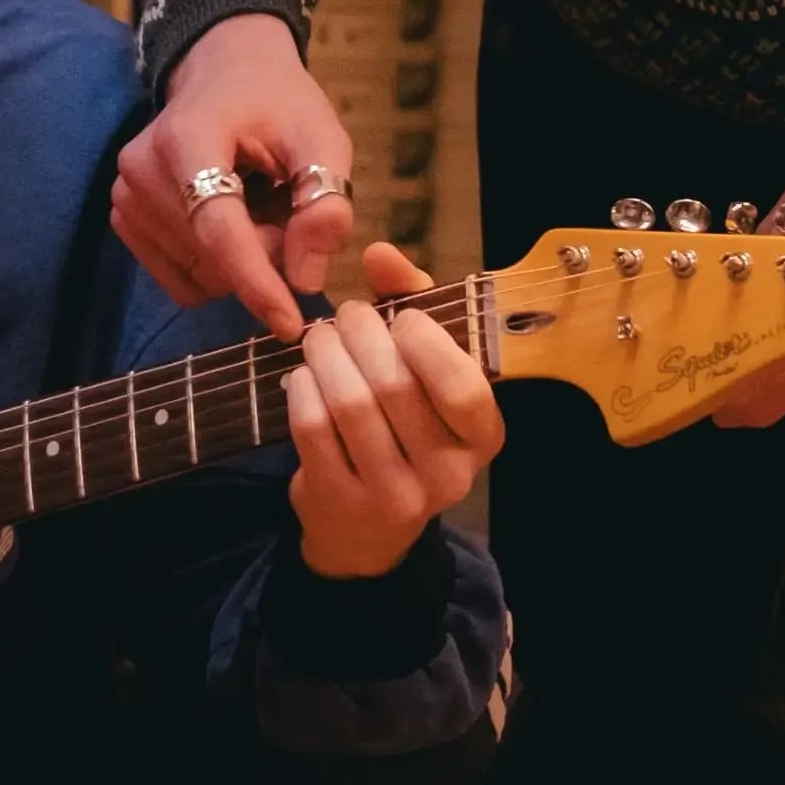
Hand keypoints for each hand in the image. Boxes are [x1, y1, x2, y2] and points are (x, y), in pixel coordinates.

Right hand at [117, 15, 360, 331]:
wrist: (224, 74)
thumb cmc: (278, 104)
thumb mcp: (321, 137)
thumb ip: (324, 201)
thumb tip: (305, 279)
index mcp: (186, 138)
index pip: (218, 228)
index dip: (256, 281)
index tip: (290, 323)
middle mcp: (141, 170)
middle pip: (212, 258)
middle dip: (264, 257)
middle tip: (288, 213)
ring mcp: (125, 197)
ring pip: (199, 277)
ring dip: (241, 263)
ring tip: (258, 209)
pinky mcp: (124, 219)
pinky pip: (180, 280)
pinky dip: (216, 267)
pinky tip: (231, 223)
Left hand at [283, 242, 506, 575]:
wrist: (366, 531)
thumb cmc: (405, 430)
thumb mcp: (425, 372)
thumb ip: (412, 304)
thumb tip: (379, 253)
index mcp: (482, 438)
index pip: (463, 388)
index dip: (426, 342)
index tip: (401, 319)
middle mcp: (447, 475)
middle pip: (396, 386)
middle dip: (362, 334)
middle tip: (346, 316)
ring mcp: (393, 496)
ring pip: (351, 404)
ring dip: (326, 355)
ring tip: (319, 339)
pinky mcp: (340, 503)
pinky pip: (313, 429)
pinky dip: (301, 389)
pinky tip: (303, 376)